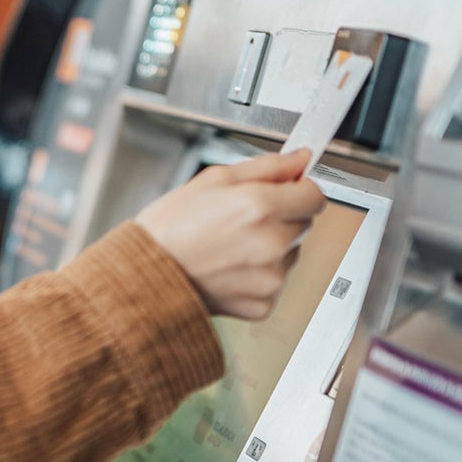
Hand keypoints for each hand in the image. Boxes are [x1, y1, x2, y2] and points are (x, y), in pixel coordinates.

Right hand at [134, 150, 326, 320]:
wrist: (146, 276)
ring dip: (271, 247)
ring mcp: (270, 277)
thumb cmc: (169, 229)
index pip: (315, 196)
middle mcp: (271, 243)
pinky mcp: (264, 302)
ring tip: (230, 246)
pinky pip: (275, 281)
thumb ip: (266, 167)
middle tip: (242, 220)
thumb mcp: (213, 180)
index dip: (299, 190)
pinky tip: (229, 268)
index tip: (286, 192)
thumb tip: (299, 159)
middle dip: (282, 217)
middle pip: (304, 223)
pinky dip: (258, 275)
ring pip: (290, 253)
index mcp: (260, 206)